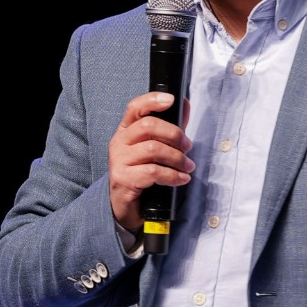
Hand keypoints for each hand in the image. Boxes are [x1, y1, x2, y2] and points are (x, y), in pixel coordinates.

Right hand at [108, 92, 192, 232]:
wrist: (125, 206)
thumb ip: (170, 128)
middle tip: (188, 147)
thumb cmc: (141, 173)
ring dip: (177, 158)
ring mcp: (119, 160)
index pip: (135, 107)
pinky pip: (152, 172)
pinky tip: (181, 179)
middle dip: (175, 135)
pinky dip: (172, 175)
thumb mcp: (155, 148)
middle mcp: (119, 142)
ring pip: (153, 149)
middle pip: (148, 126)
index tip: (172, 100)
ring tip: (188, 166)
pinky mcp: (123, 178)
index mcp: (126, 130)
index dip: (153, 100)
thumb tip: (185, 105)